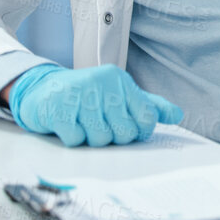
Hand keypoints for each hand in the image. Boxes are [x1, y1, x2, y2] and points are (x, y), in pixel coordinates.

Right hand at [7, 63, 183, 146]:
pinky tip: (67, 125)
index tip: (125, 129)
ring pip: (100, 138)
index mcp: (120, 80)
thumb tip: (178, 115)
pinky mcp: (57, 107)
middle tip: (99, 126)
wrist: (41, 89)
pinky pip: (76, 139)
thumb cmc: (86, 97)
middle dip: (112, 137)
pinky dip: (72, 138)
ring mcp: (79, 93)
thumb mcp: (119, 96)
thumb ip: (148, 106)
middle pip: (124, 132)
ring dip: (91, 139)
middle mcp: (102, 82)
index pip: (147, 118)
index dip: (138, 132)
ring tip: (82, 124)